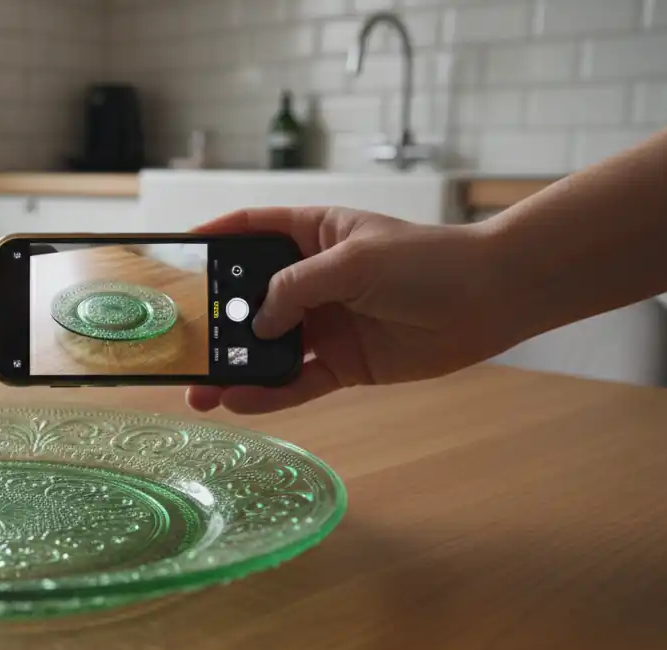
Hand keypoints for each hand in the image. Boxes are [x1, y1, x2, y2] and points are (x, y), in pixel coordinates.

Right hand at [188, 207, 513, 413]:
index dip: (215, 239)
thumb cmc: (426, 261)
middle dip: (216, 323)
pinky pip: (297, 382)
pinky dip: (270, 394)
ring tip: (200, 391)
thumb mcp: (352, 261)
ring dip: (235, 370)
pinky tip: (241, 402)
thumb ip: (295, 288)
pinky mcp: (344, 364)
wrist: (490, 300)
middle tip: (184, 346)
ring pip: (268, 349)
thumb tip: (255, 326)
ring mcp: (327, 323)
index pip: (251, 231)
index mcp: (313, 235)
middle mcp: (313, 280)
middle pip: (251, 299)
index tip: (177, 253)